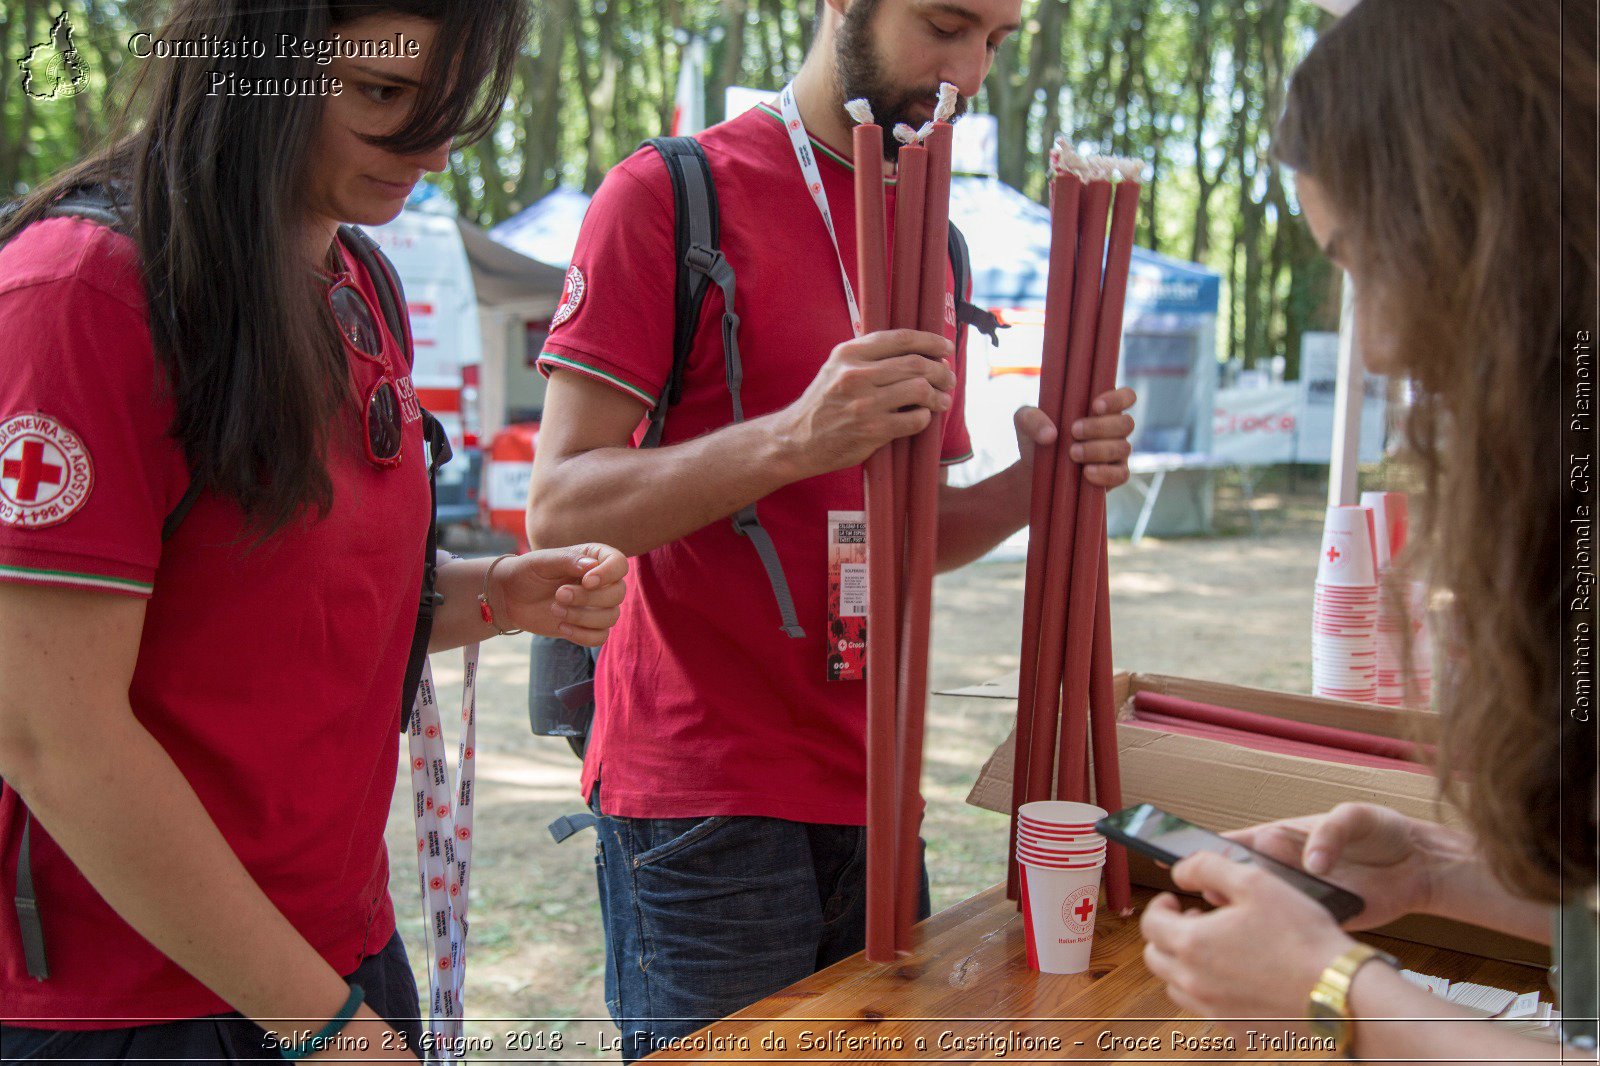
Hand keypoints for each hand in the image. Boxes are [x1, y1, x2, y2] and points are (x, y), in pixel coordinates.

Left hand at [491, 544, 626, 645]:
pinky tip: (561, 628)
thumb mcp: (542, 561)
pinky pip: (600, 637)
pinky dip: (582, 635)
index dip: (608, 574)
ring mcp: (597, 606)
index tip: (586, 581)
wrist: (511, 597)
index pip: (619, 564)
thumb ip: (567, 560)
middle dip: (588, 598)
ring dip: (582, 617)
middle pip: (617, 594)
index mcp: (595, 558)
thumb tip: (592, 566)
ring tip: (555, 609)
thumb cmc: (527, 572)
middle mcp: (602, 582)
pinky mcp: (588, 626)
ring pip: (611, 617)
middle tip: (559, 595)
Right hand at [775, 329, 956, 477]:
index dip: (930, 341)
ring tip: (942, 400)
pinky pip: (914, 420)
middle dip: (941, 370)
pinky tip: (922, 418)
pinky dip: (924, 418)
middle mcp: (857, 375)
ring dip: (938, 396)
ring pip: (920, 390)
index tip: (946, 347)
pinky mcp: (872, 430)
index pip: (901, 339)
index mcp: (849, 354)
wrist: (796, 439)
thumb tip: (915, 350)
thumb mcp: (836, 368)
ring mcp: (865, 404)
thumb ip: (868, 356)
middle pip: (916, 364)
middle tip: (949, 378)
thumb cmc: (823, 403)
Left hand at [1012, 386, 1136, 487]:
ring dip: (1098, 449)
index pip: (1126, 397)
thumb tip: (1050, 434)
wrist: (1034, 474)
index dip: (1118, 399)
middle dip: (1100, 427)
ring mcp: (1117, 453)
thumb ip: (1031, 418)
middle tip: (1073, 431)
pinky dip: (1105, 473)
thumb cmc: (1035, 439)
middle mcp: (1114, 429)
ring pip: (1123, 447)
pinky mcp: (1114, 476)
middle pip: (1126, 423)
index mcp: (1101, 409)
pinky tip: (1086, 473)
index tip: (1095, 406)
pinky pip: (1121, 474)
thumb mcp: (1024, 424)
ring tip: (1071, 454)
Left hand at [1141, 850, 1354, 1033]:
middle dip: (1168, 934)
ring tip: (1215, 947)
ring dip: (1184, 963)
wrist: (1339, 991)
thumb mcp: (1253, 881)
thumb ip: (1208, 868)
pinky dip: (1209, 990)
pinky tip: (1237, 976)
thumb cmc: (1301, 936)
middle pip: (1156, 957)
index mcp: (1191, 944)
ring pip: (1176, 986)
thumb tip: (1180, 871)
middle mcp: (1194, 982)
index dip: (1160, 906)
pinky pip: (1206, 1010)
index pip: (1150, 923)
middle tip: (1194, 921)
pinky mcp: (1235, 1029)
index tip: (1175, 900)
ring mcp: (1213, 1010)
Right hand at [1226, 803, 1458, 929]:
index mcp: (1282, 838)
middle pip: (1240, 882)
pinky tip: (1275, 940)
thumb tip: (1310, 862)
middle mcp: (1285, 870)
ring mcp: (1301, 898)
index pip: (1235, 845)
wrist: (1421, 865)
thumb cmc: (1382, 831)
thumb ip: (1331, 832)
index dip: (1206, 853)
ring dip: (1249, 916)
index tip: (1186, 862)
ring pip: (1262, 911)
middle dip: (1221, 888)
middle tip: (1215, 895)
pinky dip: (1284, 937)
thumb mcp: (1356, 817)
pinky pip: (1297, 931)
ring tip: (1239, 919)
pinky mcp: (1323, 922)